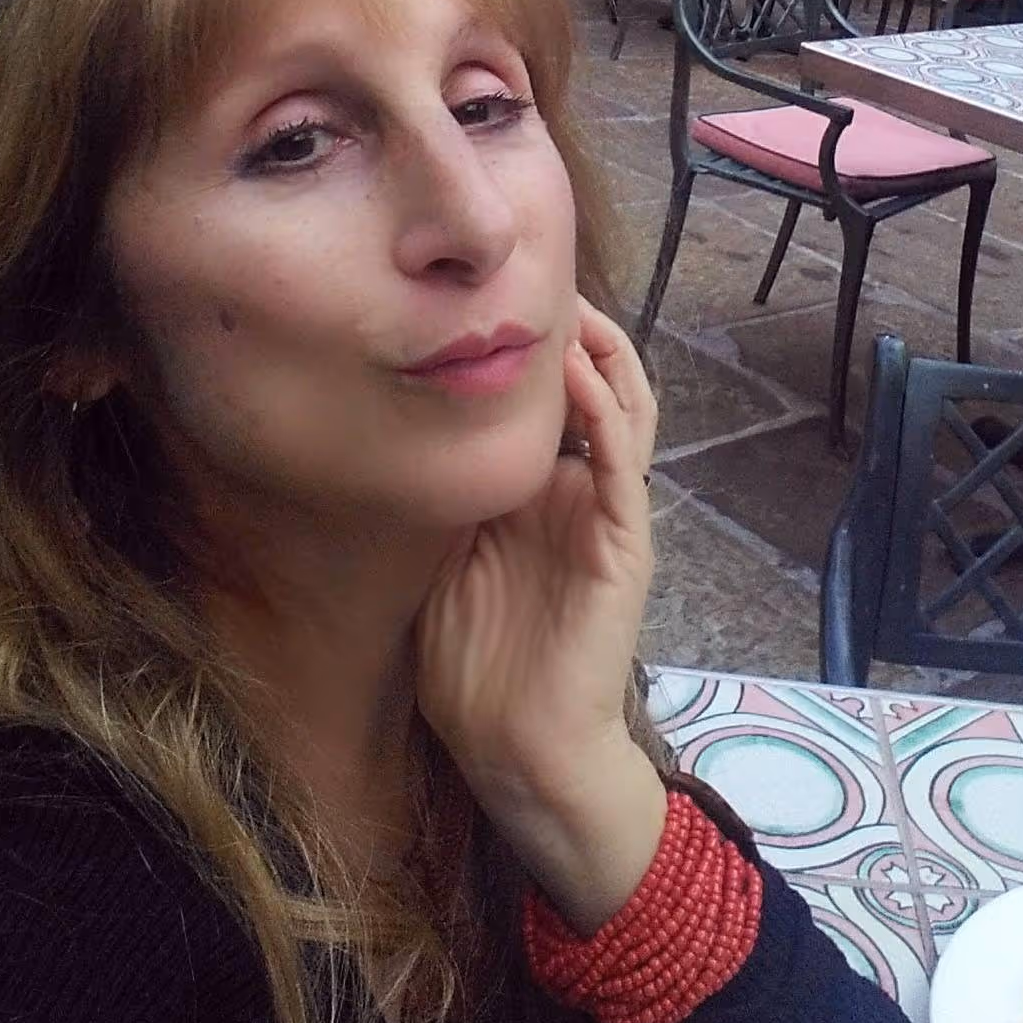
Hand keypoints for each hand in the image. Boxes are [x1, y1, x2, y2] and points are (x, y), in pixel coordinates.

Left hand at [415, 297, 664, 934]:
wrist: (519, 746)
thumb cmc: (475, 666)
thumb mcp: (442, 562)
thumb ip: (441, 502)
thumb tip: (397, 437)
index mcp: (533, 497)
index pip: (541, 403)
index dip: (522, 350)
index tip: (480, 297)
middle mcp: (576, 493)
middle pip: (591, 389)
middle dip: (569, 333)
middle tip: (532, 276)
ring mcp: (606, 514)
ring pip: (623, 409)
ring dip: (600, 355)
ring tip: (567, 303)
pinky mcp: (624, 543)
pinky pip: (623, 462)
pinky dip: (606, 413)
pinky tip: (577, 371)